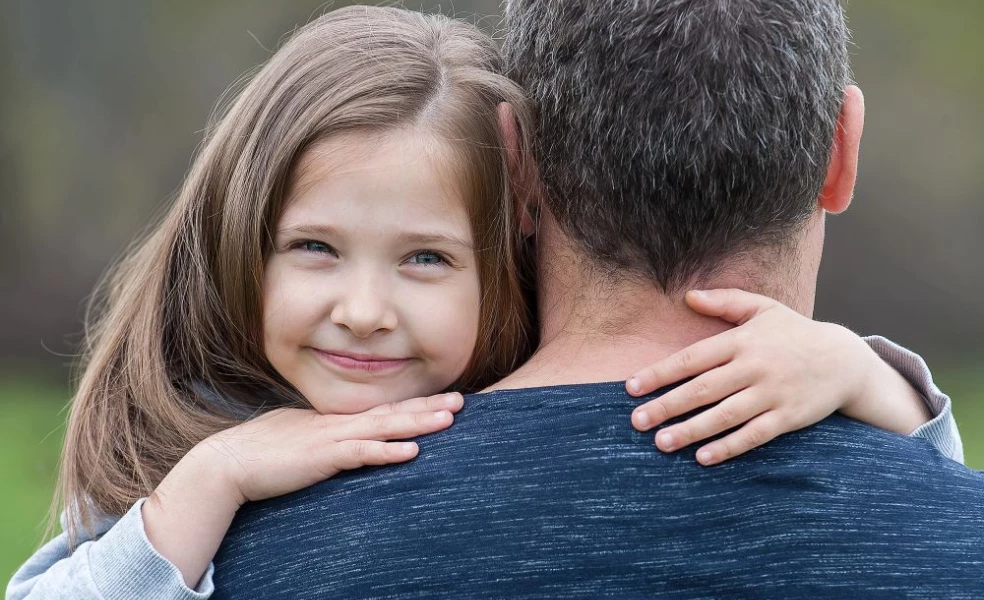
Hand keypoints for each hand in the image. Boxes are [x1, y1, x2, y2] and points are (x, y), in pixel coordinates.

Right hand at [199, 391, 463, 504]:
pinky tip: (412, 452)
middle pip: (392, 412)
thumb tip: (342, 439)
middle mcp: (338, 423)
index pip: (382, 409)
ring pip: (385, 427)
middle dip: (428, 406)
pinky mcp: (323, 457)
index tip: (441, 399)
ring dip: (418, 422)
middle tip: (462, 400)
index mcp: (334, 419)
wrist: (229, 463)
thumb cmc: (261, 452)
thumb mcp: (301, 437)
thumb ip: (325, 436)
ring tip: (449, 418)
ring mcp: (332, 438)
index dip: (413, 403)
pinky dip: (388, 452)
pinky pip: (362, 454)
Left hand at [627, 289, 874, 465]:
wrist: (845, 360)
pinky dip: (728, 447)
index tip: (632, 387)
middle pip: (703, 389)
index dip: (660, 373)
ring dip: (691, 430)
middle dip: (667, 406)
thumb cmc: (794, 333)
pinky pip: (754, 435)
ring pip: (725, 415)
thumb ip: (725, 301)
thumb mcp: (762, 308)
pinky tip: (703, 457)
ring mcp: (772, 393)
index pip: (693, 358)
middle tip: (637, 421)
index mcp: (742, 340)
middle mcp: (755, 367)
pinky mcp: (788, 417)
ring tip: (662, 443)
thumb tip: (688, 296)